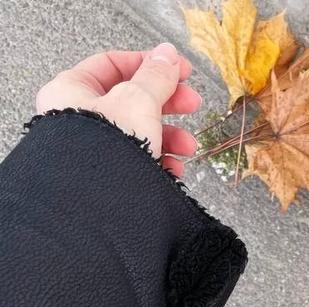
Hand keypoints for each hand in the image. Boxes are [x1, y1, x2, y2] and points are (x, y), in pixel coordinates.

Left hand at [35, 43, 200, 176]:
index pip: (113, 65)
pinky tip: (174, 169)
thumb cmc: (105, 152)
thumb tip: (169, 55)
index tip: (179, 69)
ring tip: (188, 146)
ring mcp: (95, 151)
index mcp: (72, 92)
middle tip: (192, 103)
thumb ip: (156, 77)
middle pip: (132, 101)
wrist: (102, 207)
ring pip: (139, 134)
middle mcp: (79, 121)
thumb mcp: (138, 101)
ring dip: (170, 138)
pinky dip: (161, 163)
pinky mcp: (110, 177)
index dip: (149, 64)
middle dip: (168, 105)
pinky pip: (139, 162)